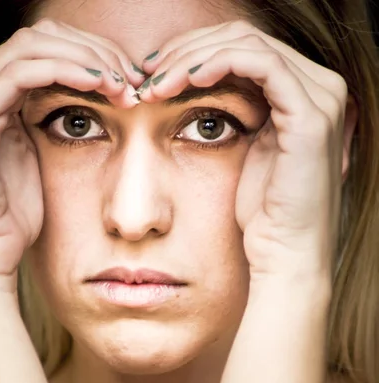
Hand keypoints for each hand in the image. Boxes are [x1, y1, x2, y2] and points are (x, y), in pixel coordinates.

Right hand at [0, 18, 144, 292]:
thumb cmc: (21, 214)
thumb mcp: (47, 162)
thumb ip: (61, 130)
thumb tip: (101, 111)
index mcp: (6, 99)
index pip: (49, 49)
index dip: (92, 54)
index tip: (131, 80)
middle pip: (44, 38)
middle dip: (94, 51)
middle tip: (132, 77)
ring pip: (34, 46)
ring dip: (86, 58)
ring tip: (122, 85)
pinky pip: (23, 73)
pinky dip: (65, 70)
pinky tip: (100, 85)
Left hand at [136, 21, 355, 285]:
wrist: (284, 256)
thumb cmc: (262, 217)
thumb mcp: (245, 155)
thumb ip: (237, 116)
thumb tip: (195, 91)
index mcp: (304, 96)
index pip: (245, 49)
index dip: (196, 54)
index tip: (154, 76)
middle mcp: (321, 89)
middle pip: (244, 39)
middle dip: (188, 51)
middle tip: (148, 74)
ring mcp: (321, 100)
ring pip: (246, 44)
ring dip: (193, 58)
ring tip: (156, 82)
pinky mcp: (310, 116)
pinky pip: (258, 63)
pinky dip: (217, 63)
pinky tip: (185, 82)